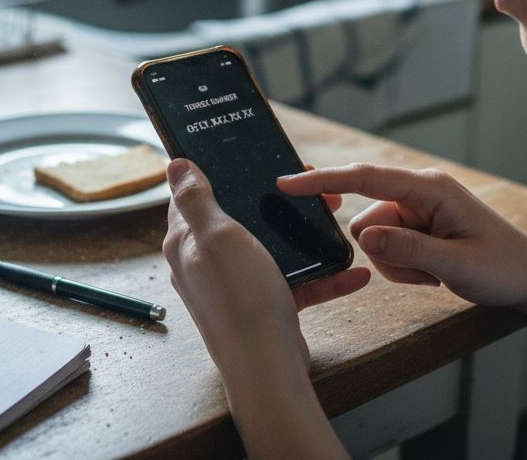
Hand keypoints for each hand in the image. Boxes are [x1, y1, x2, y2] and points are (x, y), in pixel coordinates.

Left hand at [162, 159, 370, 380]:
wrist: (266, 365)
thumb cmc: (238, 300)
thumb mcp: (216, 236)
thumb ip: (196, 199)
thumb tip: (175, 166)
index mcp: (187, 243)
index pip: (191, 198)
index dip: (216, 175)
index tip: (246, 160)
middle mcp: (207, 264)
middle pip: (238, 219)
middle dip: (272, 201)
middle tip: (307, 186)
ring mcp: (237, 286)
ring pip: (271, 248)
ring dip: (303, 235)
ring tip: (333, 215)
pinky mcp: (264, 305)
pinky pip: (297, 282)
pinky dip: (323, 276)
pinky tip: (351, 271)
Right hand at [277, 164, 526, 323]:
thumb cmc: (502, 267)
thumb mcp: (456, 264)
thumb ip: (408, 250)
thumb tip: (363, 237)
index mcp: (429, 187)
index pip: (365, 179)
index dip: (324, 180)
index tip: (286, 183)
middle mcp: (419, 191)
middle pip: (366, 218)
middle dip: (385, 252)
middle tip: (425, 272)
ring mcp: (417, 209)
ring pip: (373, 238)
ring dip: (396, 264)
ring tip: (434, 275)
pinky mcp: (417, 226)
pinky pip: (387, 247)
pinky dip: (403, 268)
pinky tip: (433, 275)